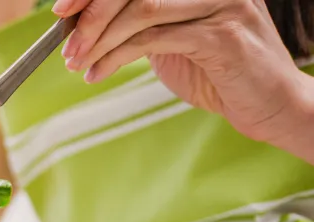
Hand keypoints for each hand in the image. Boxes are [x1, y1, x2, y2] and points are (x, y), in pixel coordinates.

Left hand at [56, 0, 313, 145]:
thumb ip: (135, 25)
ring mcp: (221, 4)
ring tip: (77, 64)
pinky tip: (98, 75)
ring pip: (141, 11)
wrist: (266, 106)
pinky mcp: (221, 36)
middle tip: (65, 44)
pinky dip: (116, 58)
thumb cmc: (215, 73)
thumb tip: (80, 23)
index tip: (61, 9)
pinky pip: (154, 39)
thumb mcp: (168, 41)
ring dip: (99, 40)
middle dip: (91, 14)